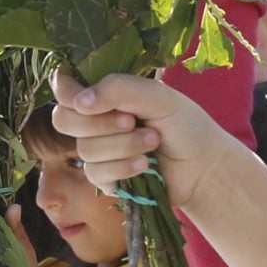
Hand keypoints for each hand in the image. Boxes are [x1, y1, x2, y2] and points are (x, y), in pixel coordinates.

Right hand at [50, 68, 233, 211]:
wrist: (204, 165)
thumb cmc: (184, 124)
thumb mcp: (157, 97)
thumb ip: (119, 89)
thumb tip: (79, 102)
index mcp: (103, 94)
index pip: (63, 87)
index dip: (67, 92)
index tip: (90, 101)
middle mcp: (94, 121)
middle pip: (63, 120)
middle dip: (99, 123)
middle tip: (133, 120)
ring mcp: (98, 151)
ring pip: (85, 150)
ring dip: (123, 146)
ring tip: (154, 141)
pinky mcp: (106, 179)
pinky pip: (98, 174)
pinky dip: (124, 167)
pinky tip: (146, 165)